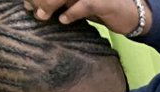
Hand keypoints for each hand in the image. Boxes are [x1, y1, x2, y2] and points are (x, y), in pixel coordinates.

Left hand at [24, 0, 150, 35]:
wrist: (132, 15)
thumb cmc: (103, 9)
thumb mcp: (78, 3)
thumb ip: (62, 3)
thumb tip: (35, 7)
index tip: (26, 4)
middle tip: (31, 9)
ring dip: (50, 4)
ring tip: (42, 16)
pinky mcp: (104, 2)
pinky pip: (84, 5)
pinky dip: (71, 13)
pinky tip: (63, 20)